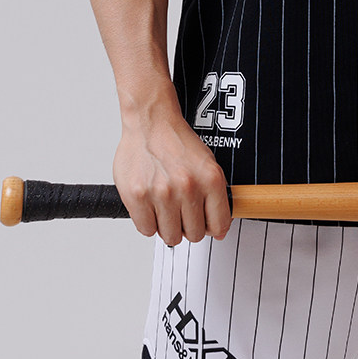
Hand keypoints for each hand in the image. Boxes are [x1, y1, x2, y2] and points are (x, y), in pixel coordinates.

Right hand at [113, 96, 231, 246]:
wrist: (151, 122)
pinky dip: (149, 223)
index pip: (219, 224)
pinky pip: (146, 229)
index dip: (213, 228)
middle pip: (194, 234)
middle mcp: (187, 187)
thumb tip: (218, 228)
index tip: (209, 227)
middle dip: (189, 227)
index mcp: (210, 179)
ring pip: (170, 236)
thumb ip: (214, 196)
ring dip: (168, 226)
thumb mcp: (207, 164)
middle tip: (183, 214)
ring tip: (166, 208)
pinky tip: (151, 207)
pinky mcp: (138, 196)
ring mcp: (162, 193)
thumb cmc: (176, 141)